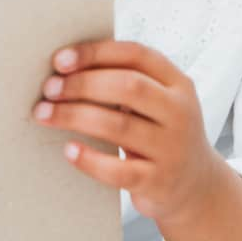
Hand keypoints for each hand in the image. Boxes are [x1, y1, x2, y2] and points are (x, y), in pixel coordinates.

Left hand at [33, 40, 218, 223]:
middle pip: (128, 87)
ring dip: (74, 117)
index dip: (96, 53)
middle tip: (49, 88)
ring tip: (45, 114)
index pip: (137, 56)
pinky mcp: (157, 181)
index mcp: (177, 83)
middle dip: (82, 84)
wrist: (197, 186)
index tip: (60, 60)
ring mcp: (171, 148)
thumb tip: (67, 69)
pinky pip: (119, 170)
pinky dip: (90, 159)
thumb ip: (127, 82)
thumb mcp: (159, 102)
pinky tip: (69, 150)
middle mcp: (179, 112)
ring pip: (119, 126)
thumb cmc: (162, 134)